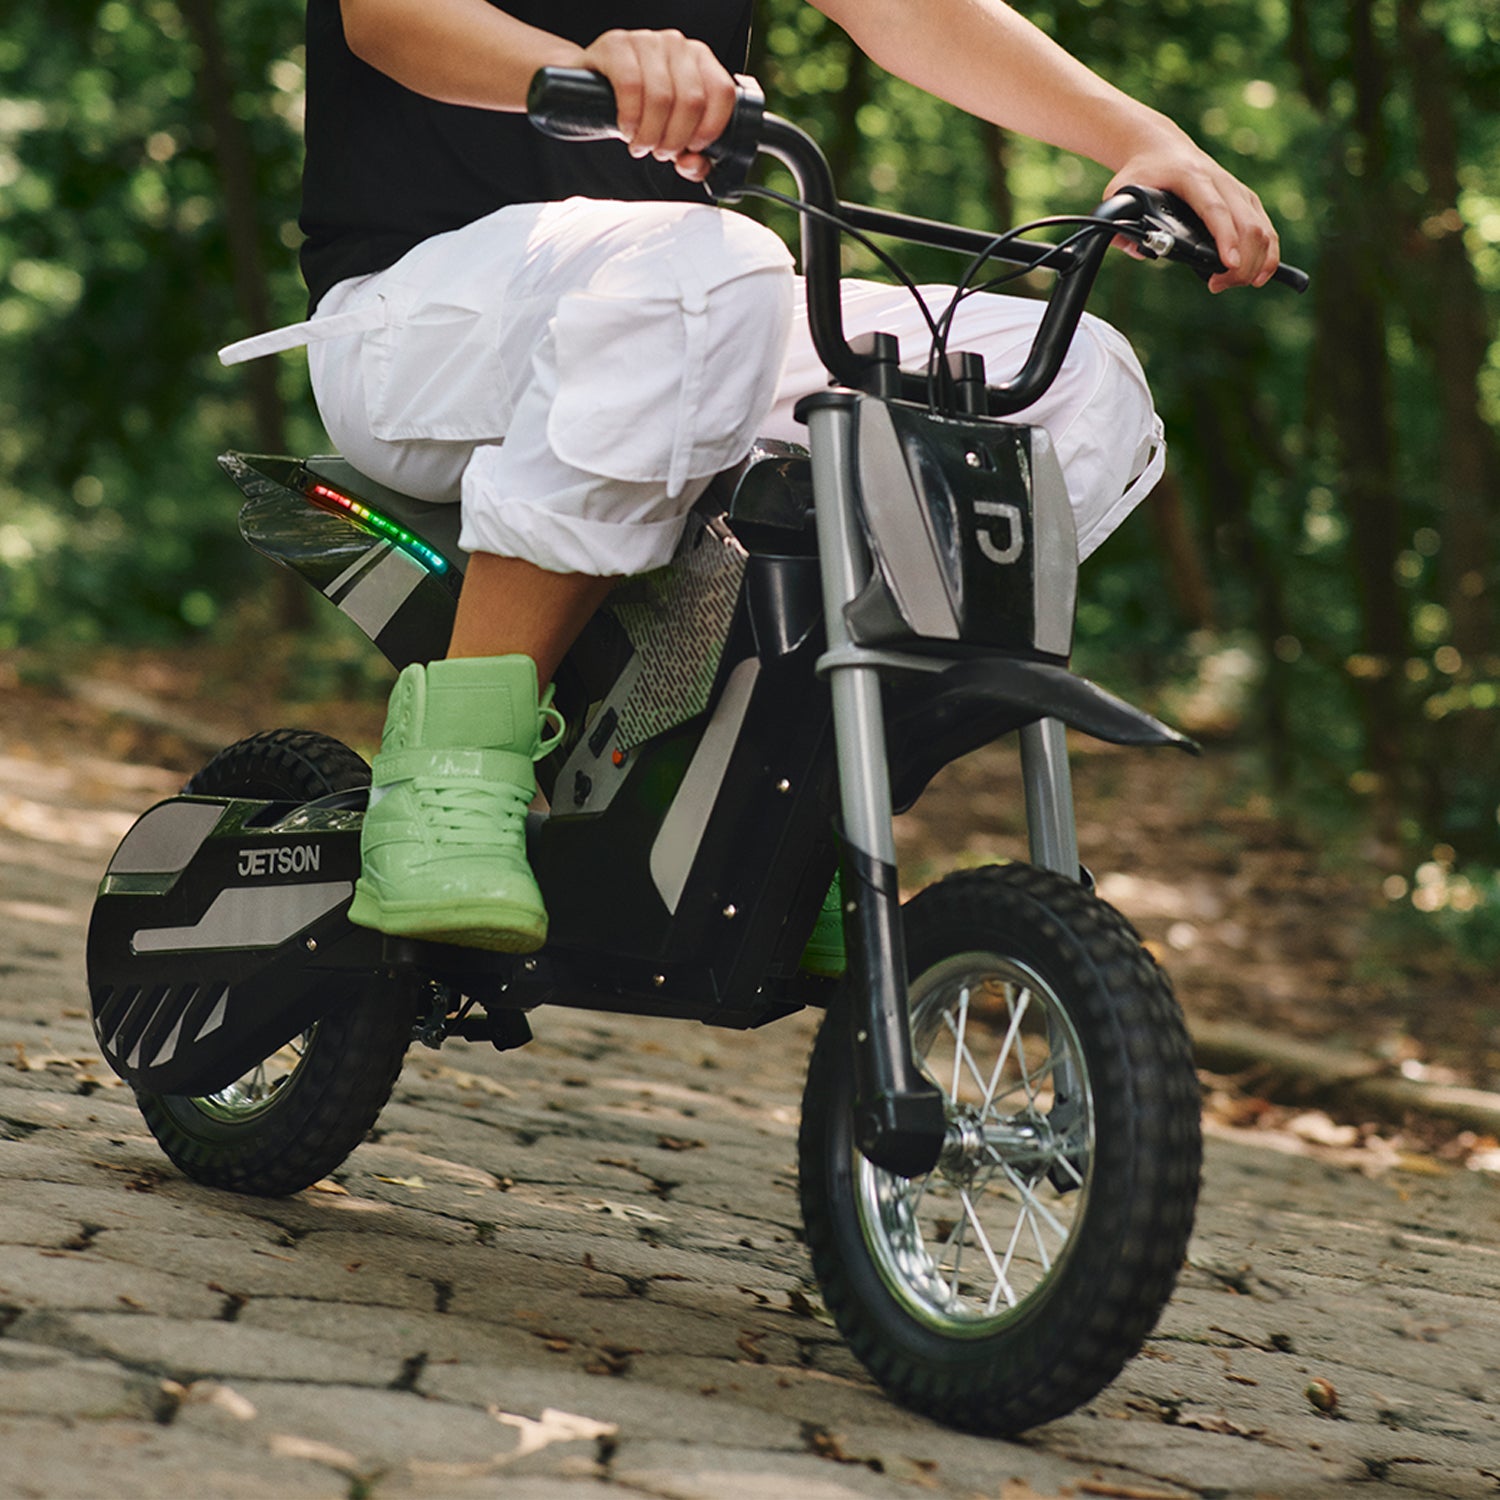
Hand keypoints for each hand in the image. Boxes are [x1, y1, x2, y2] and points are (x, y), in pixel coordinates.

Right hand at [579, 29, 736, 182]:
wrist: (593, 88)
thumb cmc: (640, 109)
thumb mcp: (670, 133)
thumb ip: (691, 157)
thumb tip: (693, 165)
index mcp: (701, 61)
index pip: (722, 92)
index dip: (710, 129)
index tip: (693, 148)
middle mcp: (678, 45)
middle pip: (692, 101)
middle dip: (676, 139)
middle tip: (660, 153)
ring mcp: (648, 41)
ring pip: (662, 97)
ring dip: (650, 134)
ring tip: (641, 146)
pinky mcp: (617, 46)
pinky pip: (631, 86)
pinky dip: (630, 118)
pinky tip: (627, 129)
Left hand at [1106, 132, 1279, 291]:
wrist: (1162, 147)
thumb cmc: (1142, 172)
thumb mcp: (1121, 191)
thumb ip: (1118, 220)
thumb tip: (1133, 250)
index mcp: (1192, 177)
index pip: (1215, 210)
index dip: (1225, 238)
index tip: (1229, 264)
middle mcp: (1221, 181)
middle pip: (1246, 223)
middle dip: (1242, 262)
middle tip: (1220, 285)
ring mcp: (1236, 189)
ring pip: (1261, 226)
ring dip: (1256, 261)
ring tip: (1237, 283)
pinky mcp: (1246, 198)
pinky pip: (1265, 226)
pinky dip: (1268, 252)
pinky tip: (1259, 275)